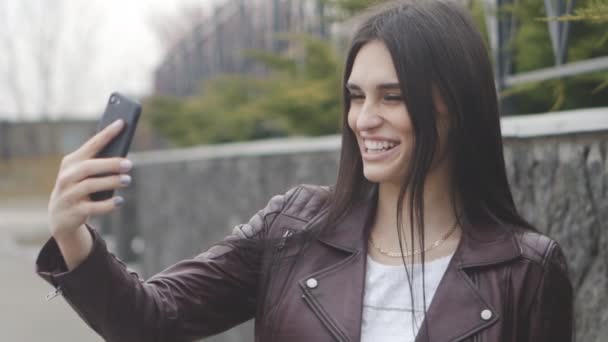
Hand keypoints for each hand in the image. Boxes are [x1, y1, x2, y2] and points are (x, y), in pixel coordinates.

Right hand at [48, 119, 132, 239]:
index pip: (91, 145)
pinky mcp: (74, 211)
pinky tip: (120, 201)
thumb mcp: (85, 174)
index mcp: (71, 162)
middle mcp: (67, 176)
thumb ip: (100, 164)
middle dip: (110, 164)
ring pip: (90, 185)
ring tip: (127, 180)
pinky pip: (93, 207)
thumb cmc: (80, 188)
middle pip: (89, 167)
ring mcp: (68, 194)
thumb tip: (125, 158)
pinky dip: (108, 204)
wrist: (60, 216)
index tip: (122, 123)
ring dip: (111, 182)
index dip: (106, 134)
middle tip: (129, 164)